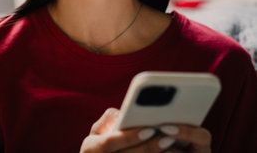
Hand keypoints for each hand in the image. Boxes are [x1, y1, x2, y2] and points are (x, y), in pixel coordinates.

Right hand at [80, 108, 211, 152]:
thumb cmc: (98, 145)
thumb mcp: (96, 131)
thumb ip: (109, 120)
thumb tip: (123, 114)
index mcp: (91, 148)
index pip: (111, 142)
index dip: (130, 137)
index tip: (149, 129)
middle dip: (149, 148)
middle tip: (168, 138)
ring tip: (171, 146)